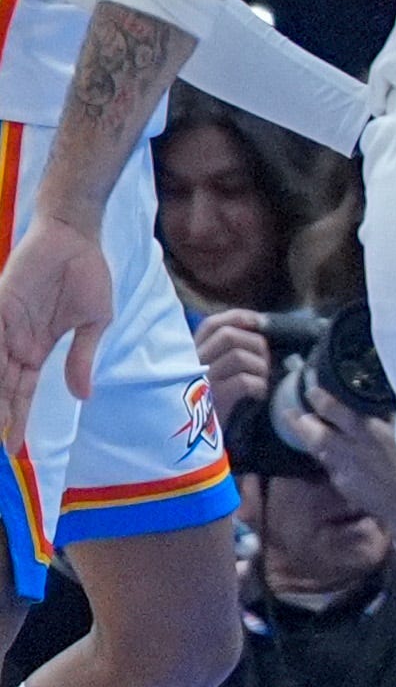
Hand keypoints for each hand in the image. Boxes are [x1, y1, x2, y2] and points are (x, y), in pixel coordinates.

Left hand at [0, 224, 117, 417]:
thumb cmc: (86, 274)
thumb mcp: (94, 322)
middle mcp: (15, 343)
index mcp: (36, 350)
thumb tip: (83, 396)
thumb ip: (82, 357)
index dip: (18, 419)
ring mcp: (5, 326)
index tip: (15, 449)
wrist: (75, 236)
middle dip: (1, 417)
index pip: (22, 392)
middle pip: (2, 388)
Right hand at [193, 307, 272, 420]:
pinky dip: (259, 386)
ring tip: (261, 380)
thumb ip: (224, 353)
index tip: (259, 322)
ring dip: (260, 367)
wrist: (190, 442)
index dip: (238, 317)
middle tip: (264, 361)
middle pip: (229, 335)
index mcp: (191, 354)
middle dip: (256, 344)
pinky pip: (244, 381)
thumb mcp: (208, 375)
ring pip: (239, 355)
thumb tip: (258, 330)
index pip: (211, 324)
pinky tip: (258, 394)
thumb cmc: (206, 405)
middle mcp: (192, 363)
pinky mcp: (213, 398)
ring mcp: (202, 380)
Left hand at [285, 378, 395, 545]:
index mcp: (370, 433)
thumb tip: (379, 408)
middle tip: (287, 413)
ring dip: (308, 439)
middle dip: (301, 424)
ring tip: (299, 428)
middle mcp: (352, 451)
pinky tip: (326, 455)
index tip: (311, 391)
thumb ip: (389, 421)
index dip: (322, 401)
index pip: (339, 413)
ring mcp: (346, 471)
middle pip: (319, 435)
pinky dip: (326, 458)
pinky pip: (331, 467)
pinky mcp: (346, 486)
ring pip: (320, 452)